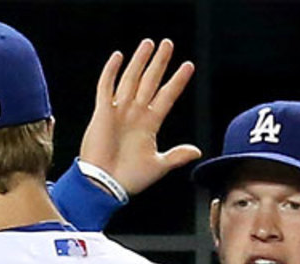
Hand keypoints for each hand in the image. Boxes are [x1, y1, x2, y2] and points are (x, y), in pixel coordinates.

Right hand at [79, 39, 201, 195]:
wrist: (105, 185)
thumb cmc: (130, 179)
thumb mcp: (158, 166)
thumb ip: (176, 156)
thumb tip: (197, 151)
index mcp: (149, 125)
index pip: (167, 96)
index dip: (177, 81)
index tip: (188, 66)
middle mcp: (135, 114)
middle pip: (150, 81)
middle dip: (159, 63)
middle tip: (168, 43)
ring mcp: (119, 111)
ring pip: (131, 79)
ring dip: (139, 61)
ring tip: (149, 43)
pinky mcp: (102, 113)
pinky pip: (106, 87)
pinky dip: (111, 72)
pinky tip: (118, 56)